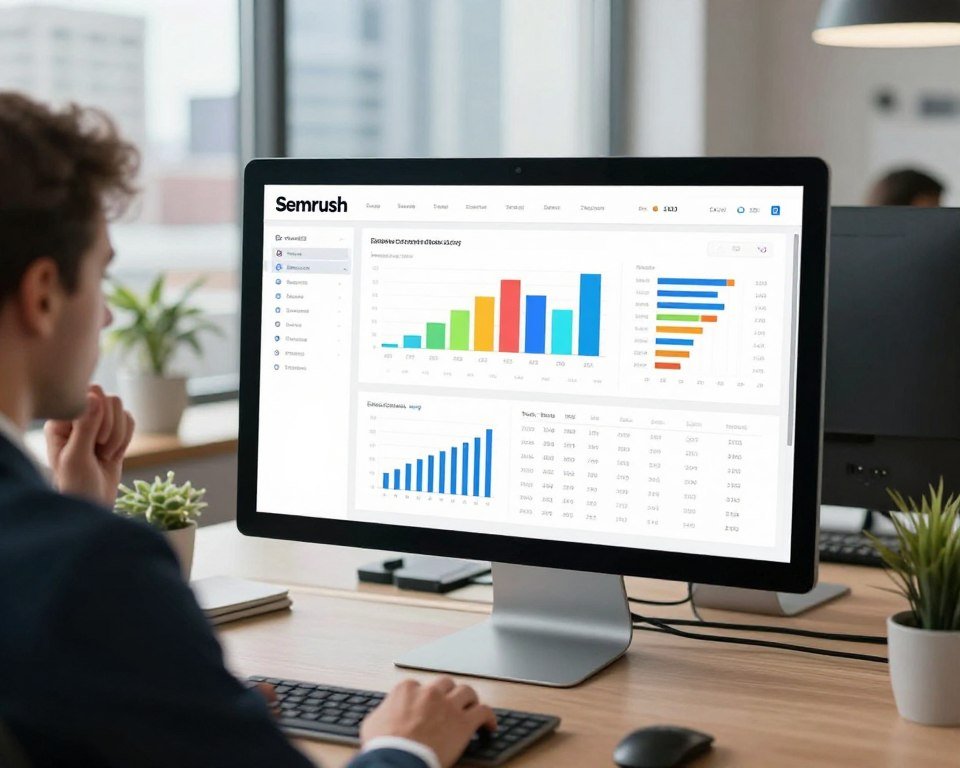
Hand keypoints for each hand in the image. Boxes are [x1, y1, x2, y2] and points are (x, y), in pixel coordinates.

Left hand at [44, 385, 134, 507]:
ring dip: (119, 435)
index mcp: (60, 420)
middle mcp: (77, 417)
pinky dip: (127, 439)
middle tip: (100, 450)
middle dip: (111, 427)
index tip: (94, 443)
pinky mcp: (113, 431)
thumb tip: (95, 395)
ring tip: (105, 455)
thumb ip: (86, 426)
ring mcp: (96, 424)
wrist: (92, 505)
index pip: (89, 395)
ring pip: (121, 410)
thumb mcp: (77, 458)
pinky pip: (130, 420)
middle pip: (109, 400)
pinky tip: (114, 455)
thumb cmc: (76, 485)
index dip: (99, 417)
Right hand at [361, 677, 496, 767]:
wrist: (398, 760)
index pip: (420, 686)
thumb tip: (386, 713)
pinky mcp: (464, 722)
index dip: (425, 698)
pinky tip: (489, 726)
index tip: (427, 707)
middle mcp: (430, 692)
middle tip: (451, 704)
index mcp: (407, 689)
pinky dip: (489, 717)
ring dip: (470, 700)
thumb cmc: (384, 745)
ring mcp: (448, 705)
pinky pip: (484, 711)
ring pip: (467, 691)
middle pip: (446, 684)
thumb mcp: (374, 722)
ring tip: (471, 710)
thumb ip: (385, 711)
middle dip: (449, 693)